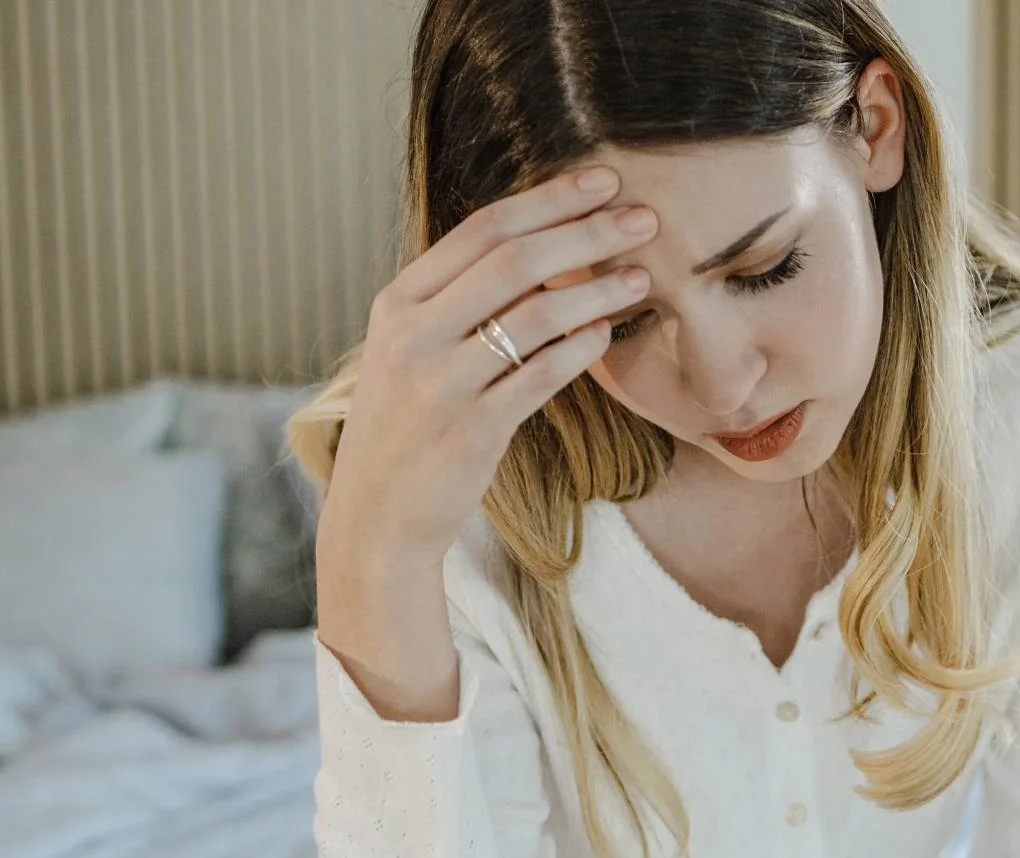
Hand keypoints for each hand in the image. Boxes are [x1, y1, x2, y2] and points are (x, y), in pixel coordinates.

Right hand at [321, 164, 658, 566]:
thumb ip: (459, 300)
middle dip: (587, 233)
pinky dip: (579, 349)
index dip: (549, 200)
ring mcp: (439, 384)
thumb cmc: (407, 424)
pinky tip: (607, 334)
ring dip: (597, 291)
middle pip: (514, 261)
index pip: (482, 229)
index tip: (603, 182)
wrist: (376, 514)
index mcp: (397, 301)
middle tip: (643, 219)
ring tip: (641, 278)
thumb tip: (544, 247)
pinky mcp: (471, 431)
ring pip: (534, 316)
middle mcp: (412, 335)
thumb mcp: (411, 349)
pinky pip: (540, 376)